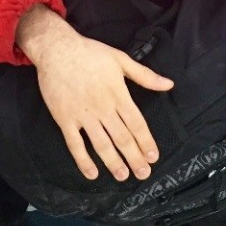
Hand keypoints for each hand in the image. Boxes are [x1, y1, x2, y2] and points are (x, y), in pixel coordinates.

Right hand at [16, 5, 173, 180]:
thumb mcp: (120, 59)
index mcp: (118, 93)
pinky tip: (92, 173)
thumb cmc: (90, 53)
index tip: (153, 156)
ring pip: (101, 144)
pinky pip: (75, 144)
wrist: (56, 49)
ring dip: (113, 162)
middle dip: (134, 157)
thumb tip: (169, 84)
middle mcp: (102, 107)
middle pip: (122, 137)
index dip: (146, 141)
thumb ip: (145, 75)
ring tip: (123, 176)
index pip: (136, 123)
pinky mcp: (64, 119)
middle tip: (144, 173)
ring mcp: (82, 115)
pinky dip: (83, 160)